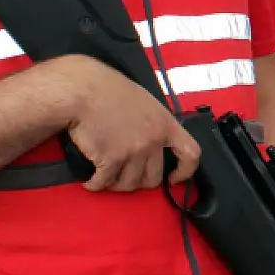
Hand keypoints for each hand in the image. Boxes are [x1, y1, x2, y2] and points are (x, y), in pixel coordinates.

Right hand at [58, 56, 199, 191]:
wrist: (84, 90)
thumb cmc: (110, 90)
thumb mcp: (145, 102)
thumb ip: (155, 124)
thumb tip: (156, 141)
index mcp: (166, 124)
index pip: (190, 154)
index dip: (185, 171)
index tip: (174, 179)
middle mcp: (153, 141)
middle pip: (153, 178)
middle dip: (139, 181)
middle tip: (126, 176)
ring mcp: (132, 152)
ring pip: (128, 184)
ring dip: (116, 184)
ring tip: (106, 177)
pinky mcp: (110, 159)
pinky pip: (105, 182)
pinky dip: (96, 184)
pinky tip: (91, 181)